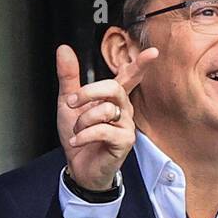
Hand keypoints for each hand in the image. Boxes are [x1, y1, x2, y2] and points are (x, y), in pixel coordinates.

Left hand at [56, 44, 158, 190]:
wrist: (78, 167)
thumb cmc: (79, 135)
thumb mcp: (68, 103)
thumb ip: (69, 77)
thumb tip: (64, 50)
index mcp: (113, 98)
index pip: (129, 76)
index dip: (141, 64)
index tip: (153, 52)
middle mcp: (124, 109)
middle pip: (114, 88)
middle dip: (89, 92)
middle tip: (72, 102)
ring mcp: (126, 125)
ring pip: (106, 110)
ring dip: (83, 121)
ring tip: (77, 131)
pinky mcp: (125, 142)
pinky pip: (104, 130)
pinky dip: (85, 135)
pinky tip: (78, 141)